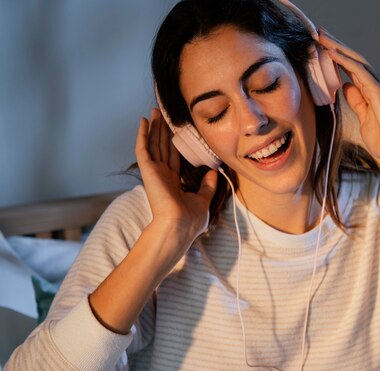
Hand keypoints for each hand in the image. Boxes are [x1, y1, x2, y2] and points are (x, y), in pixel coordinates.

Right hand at [135, 108, 216, 238]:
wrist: (179, 227)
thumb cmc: (190, 220)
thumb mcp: (203, 199)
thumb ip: (208, 185)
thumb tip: (214, 172)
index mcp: (172, 183)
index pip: (172, 157)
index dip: (173, 142)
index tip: (176, 129)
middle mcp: (161, 175)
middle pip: (161, 147)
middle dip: (162, 130)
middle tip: (162, 113)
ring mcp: (153, 172)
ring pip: (153, 144)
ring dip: (153, 127)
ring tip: (154, 111)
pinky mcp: (148, 170)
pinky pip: (143, 148)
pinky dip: (142, 134)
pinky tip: (143, 121)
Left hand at [318, 29, 379, 161]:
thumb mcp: (363, 117)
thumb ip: (356, 101)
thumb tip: (346, 86)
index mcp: (372, 89)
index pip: (352, 67)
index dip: (337, 56)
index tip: (322, 47)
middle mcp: (376, 83)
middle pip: (353, 58)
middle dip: (336, 45)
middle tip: (319, 32)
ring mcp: (378, 85)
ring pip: (355, 60)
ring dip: (337, 47)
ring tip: (321, 36)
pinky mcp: (377, 90)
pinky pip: (359, 71)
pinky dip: (344, 61)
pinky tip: (332, 53)